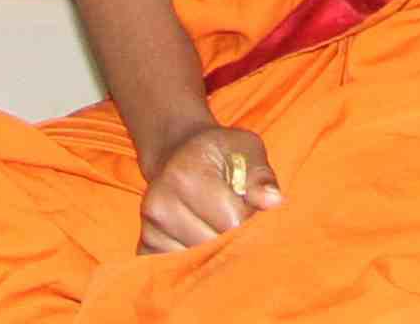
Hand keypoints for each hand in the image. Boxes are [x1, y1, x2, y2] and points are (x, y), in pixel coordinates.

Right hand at [140, 123, 281, 253]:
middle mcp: (160, 202)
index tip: (249, 207)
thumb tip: (273, 201)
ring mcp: (150, 227)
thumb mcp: (246, 149)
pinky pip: (179, 269)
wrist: (179, 153)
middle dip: (232, 239)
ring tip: (216, 224)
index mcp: (185, 174)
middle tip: (235, 217)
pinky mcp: (146, 247)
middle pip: (213, 245)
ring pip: (198, 262)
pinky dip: (195, 262)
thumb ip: (261, 176)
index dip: (249, 220)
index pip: (231, 222)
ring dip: (214, 252)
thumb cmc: (220, 152)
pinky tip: (201, 238)